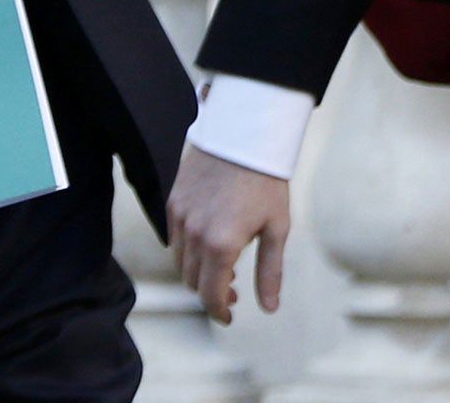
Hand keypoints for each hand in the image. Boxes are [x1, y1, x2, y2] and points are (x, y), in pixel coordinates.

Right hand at [167, 143, 290, 324]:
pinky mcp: (173, 200)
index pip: (210, 294)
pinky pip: (174, 238)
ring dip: (198, 272)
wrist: (245, 134)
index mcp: (221, 244)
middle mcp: (194, 234)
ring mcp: (179, 216)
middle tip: (233, 289)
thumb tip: (268, 308)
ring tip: (223, 265)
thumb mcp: (276, 228)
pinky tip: (208, 241)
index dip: (219, 311)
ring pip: (180, 262)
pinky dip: (187, 249)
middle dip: (211, 292)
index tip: (229, 316)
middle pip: (193, 281)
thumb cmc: (266, 181)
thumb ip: (269, 271)